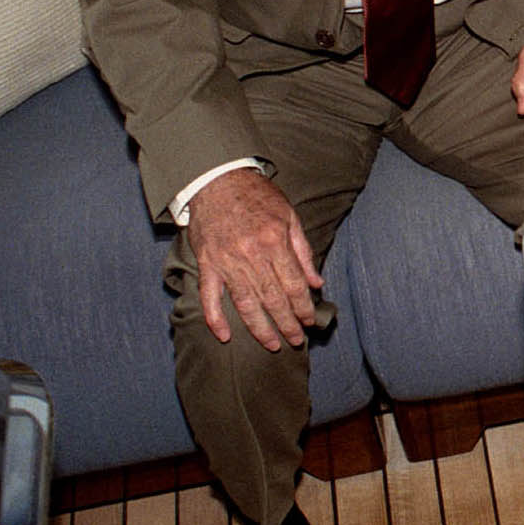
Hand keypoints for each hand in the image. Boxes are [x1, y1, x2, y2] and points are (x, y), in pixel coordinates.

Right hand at [186, 169, 324, 351]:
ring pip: (245, 303)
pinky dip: (215, 318)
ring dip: (259, 328)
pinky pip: (209, 297)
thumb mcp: (289, 217)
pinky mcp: (207, 263)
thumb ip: (303, 252)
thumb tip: (316, 283)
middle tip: (295, 341)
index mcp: (275, 242)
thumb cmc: (258, 197)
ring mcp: (226, 261)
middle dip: (287, 324)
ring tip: (271, 345)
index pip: (294, 285)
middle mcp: (251, 255)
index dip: (303, 307)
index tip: (310, 322)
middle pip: (272, 299)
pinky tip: (224, 336)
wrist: (217, 180)